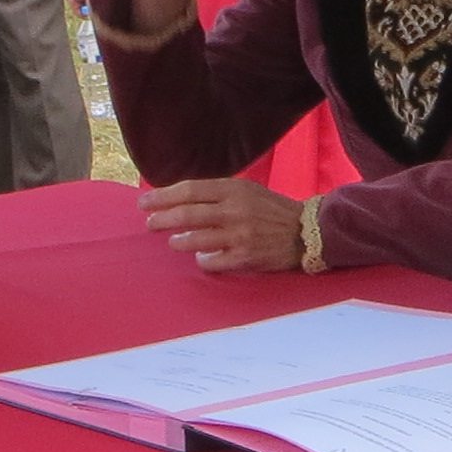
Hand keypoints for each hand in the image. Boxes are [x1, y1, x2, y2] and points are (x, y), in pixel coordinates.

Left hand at [139, 177, 303, 273]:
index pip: (190, 190)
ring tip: (174, 241)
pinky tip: (202, 257)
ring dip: (178, 242)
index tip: (145, 203)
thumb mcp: (247, 190)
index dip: (163, 196)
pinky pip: (212, 261)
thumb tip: (180, 198)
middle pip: (187, 215)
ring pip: (195, 240)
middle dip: (162, 219)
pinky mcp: (244, 257)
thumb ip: (217, 193)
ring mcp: (239, 235)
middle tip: (150, 223)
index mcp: (234, 189)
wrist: (306, 232)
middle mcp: (235, 210)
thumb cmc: (271, 210)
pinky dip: (202, 260)